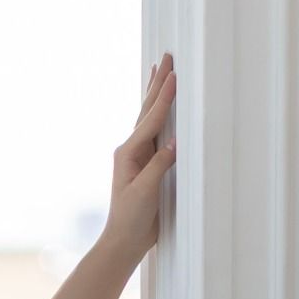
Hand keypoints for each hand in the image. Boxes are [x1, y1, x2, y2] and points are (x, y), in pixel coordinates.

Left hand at [101, 53, 177, 267]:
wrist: (124, 241)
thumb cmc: (132, 219)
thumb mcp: (145, 192)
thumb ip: (159, 165)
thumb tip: (174, 142)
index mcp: (129, 153)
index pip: (151, 119)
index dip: (164, 97)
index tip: (174, 74)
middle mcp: (131, 151)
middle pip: (147, 110)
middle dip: (158, 84)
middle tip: (166, 57)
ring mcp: (138, 157)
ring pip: (150, 118)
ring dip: (156, 94)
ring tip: (160, 72)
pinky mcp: (147, 166)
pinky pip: (156, 132)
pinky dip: (159, 115)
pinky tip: (162, 109)